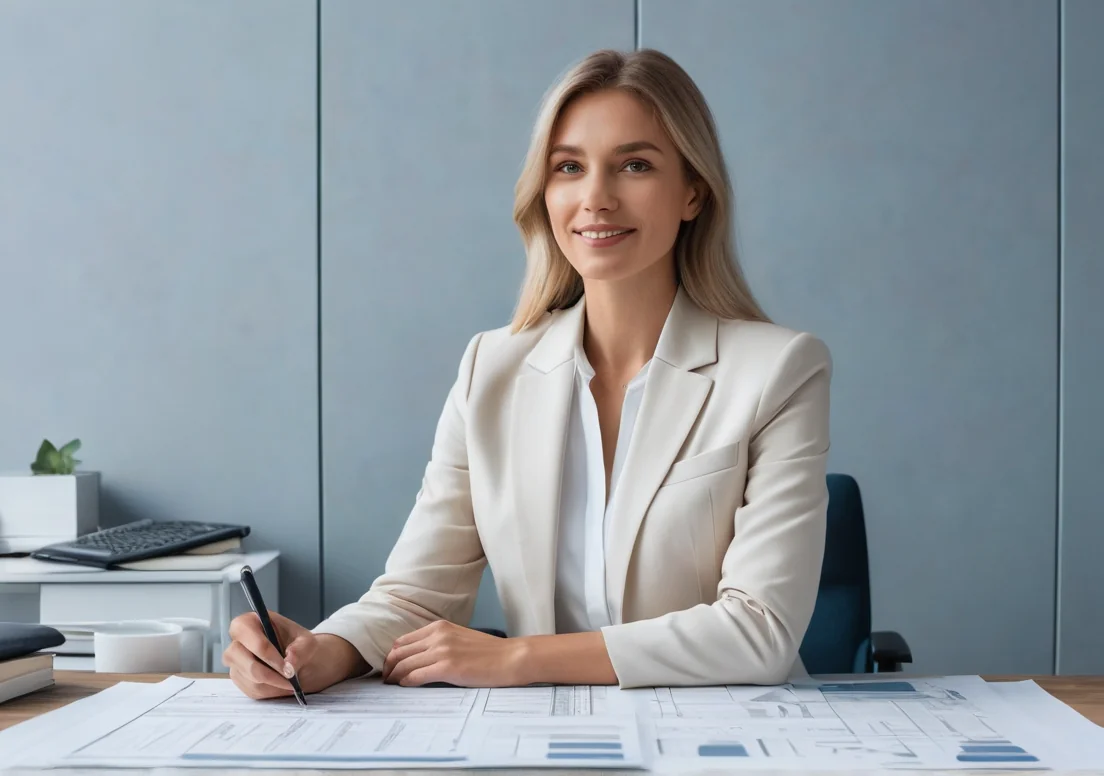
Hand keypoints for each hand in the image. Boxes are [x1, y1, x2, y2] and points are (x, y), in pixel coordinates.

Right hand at [223, 610, 363, 698]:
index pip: (250, 638)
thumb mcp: (307, 641)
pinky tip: (281, 684)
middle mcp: (235, 642)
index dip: (268, 655)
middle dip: (270, 674)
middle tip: (290, 679)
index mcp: (248, 623)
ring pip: (250, 679)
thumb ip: (301, 649)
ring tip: (290, 682)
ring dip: (273, 684)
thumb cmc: (297, 644)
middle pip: (245, 662)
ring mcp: (235, 663)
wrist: (297, 658)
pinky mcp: (239, 678)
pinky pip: (252, 690)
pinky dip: (270, 690)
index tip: (286, 667)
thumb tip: (289, 664)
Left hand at [382, 621, 526, 686]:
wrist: (510, 658)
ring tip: (391, 685)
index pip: (403, 641)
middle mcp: (437, 636)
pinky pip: (416, 676)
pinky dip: (407, 682)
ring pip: (405, 664)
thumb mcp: (459, 638)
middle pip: (400, 652)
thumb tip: (418, 657)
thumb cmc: (488, 652)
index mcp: (439, 627)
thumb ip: (438, 642)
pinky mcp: (447, 668)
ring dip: (395, 676)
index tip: (390, 666)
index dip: (392, 655)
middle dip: (389, 667)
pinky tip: (405, 686)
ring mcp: (442, 651)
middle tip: (385, 679)